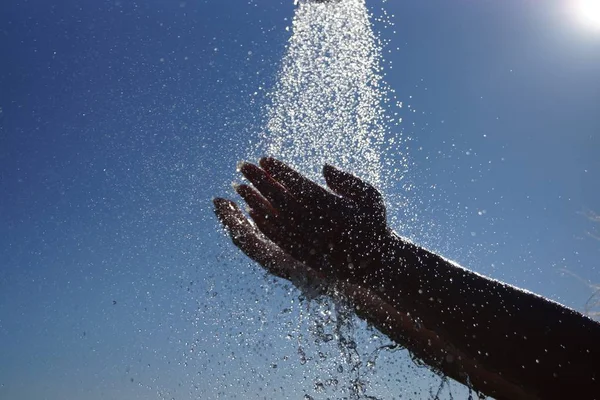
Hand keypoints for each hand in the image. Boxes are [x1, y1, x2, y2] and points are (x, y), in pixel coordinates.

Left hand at [220, 157, 389, 283]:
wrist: (375, 264)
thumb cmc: (373, 224)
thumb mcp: (371, 197)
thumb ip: (348, 181)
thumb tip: (324, 168)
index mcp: (335, 209)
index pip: (300, 186)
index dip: (281, 172)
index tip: (265, 159)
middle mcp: (318, 227)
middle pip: (282, 199)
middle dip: (261, 181)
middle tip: (243, 166)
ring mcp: (308, 243)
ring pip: (275, 218)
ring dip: (255, 201)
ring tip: (240, 186)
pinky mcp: (303, 256)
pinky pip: (277, 238)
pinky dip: (263, 224)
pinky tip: (251, 212)